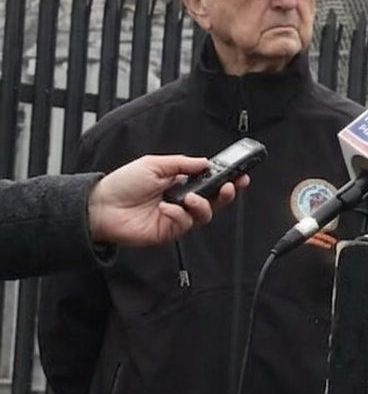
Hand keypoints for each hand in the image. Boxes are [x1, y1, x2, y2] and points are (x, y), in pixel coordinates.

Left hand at [87, 155, 249, 246]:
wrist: (101, 207)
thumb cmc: (122, 184)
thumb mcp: (154, 164)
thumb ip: (183, 163)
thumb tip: (205, 162)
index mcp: (179, 182)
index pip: (209, 181)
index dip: (226, 179)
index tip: (240, 174)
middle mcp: (181, 200)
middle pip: (214, 200)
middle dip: (227, 193)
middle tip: (231, 186)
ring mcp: (176, 217)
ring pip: (205, 215)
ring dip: (202, 205)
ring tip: (190, 199)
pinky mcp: (169, 231)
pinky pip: (185, 224)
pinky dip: (178, 215)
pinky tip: (165, 209)